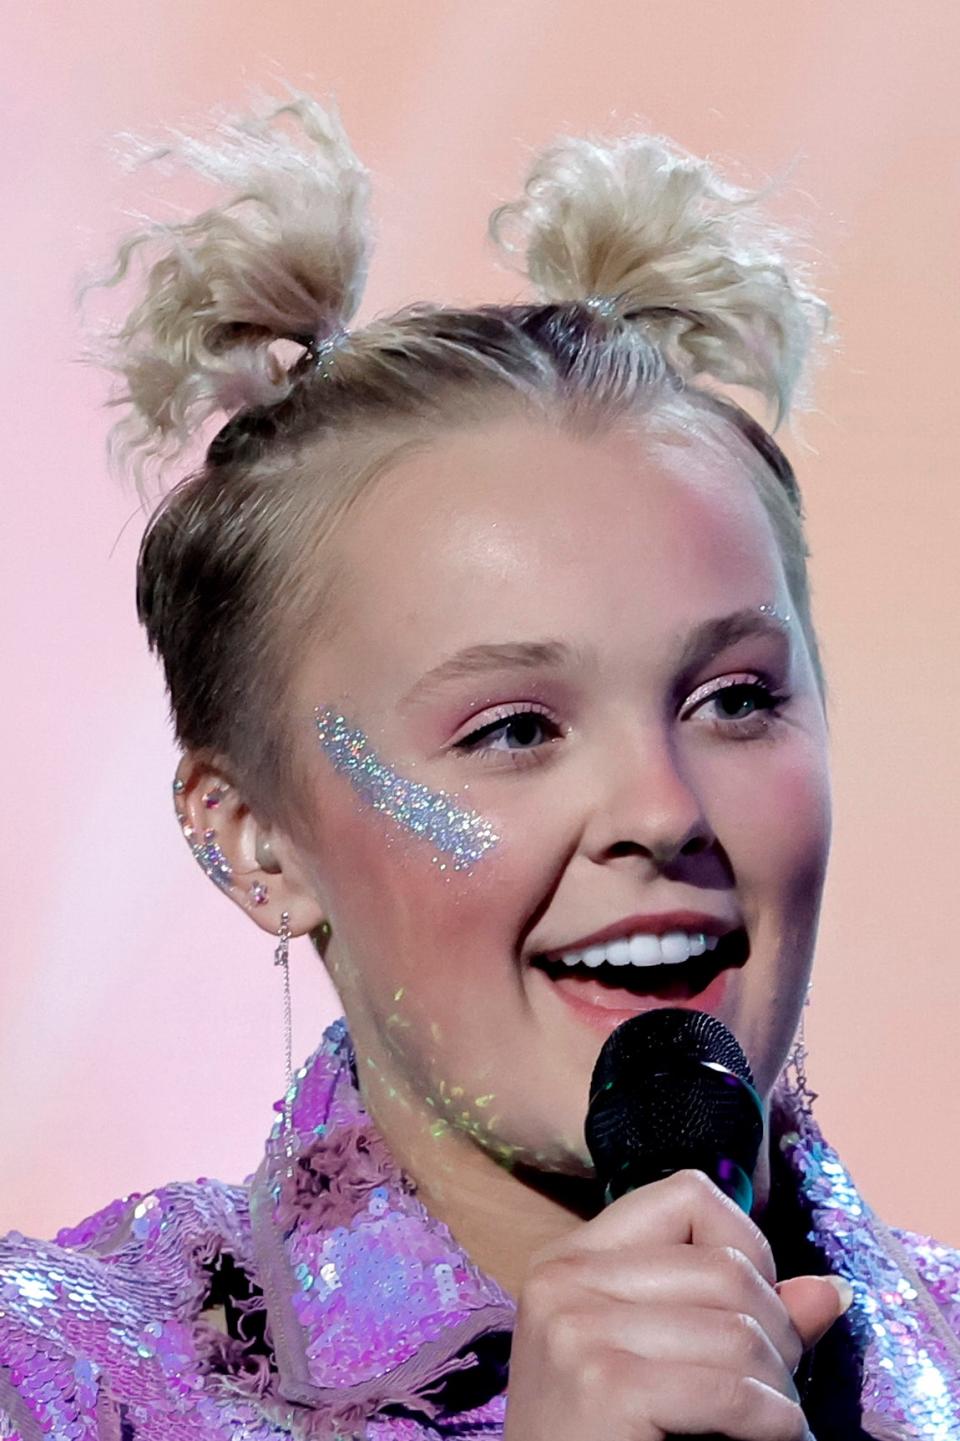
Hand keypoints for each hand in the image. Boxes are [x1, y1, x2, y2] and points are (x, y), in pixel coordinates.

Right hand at [503, 1169, 849, 1440]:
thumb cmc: (603, 1436)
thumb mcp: (656, 1359)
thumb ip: (734, 1314)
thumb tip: (831, 1292)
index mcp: (571, 1257)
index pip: (688, 1195)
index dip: (745, 1247)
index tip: (753, 1313)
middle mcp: (564, 1278)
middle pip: (725, 1266)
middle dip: (777, 1331)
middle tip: (777, 1387)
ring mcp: (577, 1328)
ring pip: (737, 1328)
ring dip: (779, 1386)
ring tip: (773, 1420)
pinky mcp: (604, 1384)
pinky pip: (731, 1390)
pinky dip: (774, 1421)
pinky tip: (772, 1437)